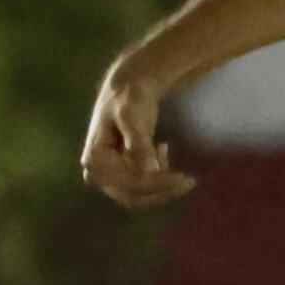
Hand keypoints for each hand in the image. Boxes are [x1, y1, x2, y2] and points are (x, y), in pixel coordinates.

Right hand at [81, 54, 195, 210]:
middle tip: (189, 180)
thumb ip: (139, 144)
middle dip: (162, 190)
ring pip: (139, 196)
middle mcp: (97, 173)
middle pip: (133, 196)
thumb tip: (149, 171)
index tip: (185, 179)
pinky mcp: (120, 175)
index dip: (157, 185)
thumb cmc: (128, 98)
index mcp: (95, 160)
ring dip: (161, 185)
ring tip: (165, 149)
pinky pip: (143, 188)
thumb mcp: (133, 117)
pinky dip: (158, 175)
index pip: (129, 184)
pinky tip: (161, 147)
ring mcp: (108, 177)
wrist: (127, 89)